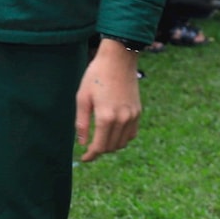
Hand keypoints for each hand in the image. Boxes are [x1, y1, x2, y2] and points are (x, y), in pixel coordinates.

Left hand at [74, 41, 141, 162]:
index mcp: (106, 117)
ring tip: (100, 141)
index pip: (99, 146)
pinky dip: (123, 138)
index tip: (84, 159)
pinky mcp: (138, 111)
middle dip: (100, 151)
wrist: (118, 59)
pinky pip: (132, 133)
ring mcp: (132, 116)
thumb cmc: (96, 76)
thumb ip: (82, 122)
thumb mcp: (82, 97)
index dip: (91, 155)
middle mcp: (122, 119)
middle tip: (89, 149)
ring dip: (111, 146)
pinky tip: (113, 133)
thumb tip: (82, 142)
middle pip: (112, 147)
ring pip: (123, 143)